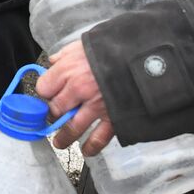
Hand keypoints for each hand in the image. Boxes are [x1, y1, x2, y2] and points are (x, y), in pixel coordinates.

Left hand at [37, 40, 114, 156]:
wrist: (149, 54)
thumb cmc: (117, 46)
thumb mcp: (87, 43)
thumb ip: (67, 54)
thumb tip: (54, 62)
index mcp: (70, 69)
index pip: (44, 88)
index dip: (47, 92)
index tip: (50, 94)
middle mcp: (79, 89)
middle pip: (56, 109)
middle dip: (55, 114)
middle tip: (56, 116)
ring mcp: (96, 105)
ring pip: (72, 128)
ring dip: (64, 138)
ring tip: (60, 142)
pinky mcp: (113, 117)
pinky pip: (99, 138)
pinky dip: (91, 147)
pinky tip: (86, 150)